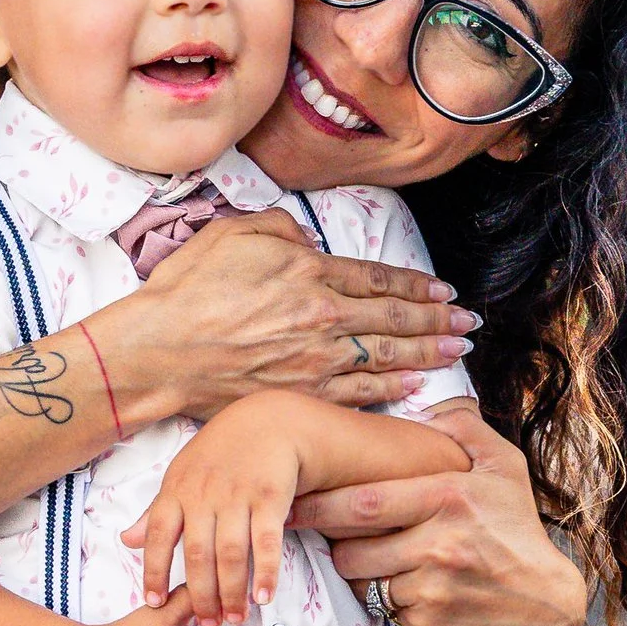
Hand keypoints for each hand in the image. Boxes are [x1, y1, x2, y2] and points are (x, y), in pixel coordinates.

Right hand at [99, 214, 472, 429]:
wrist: (159, 350)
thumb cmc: (188, 290)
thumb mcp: (233, 233)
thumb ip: (280, 229)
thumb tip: (308, 242)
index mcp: (309, 271)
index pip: (380, 278)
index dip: (418, 285)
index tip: (442, 291)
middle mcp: (323, 317)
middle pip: (396, 318)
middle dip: (439, 320)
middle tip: (468, 322)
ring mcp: (316, 361)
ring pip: (389, 357)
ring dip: (430, 353)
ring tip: (458, 351)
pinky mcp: (302, 396)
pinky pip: (361, 393)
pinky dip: (393, 389)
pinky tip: (416, 384)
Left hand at [125, 394, 302, 621]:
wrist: (268, 423)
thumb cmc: (219, 456)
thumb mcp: (180, 477)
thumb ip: (155, 513)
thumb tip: (126, 541)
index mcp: (176, 491)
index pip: (157, 536)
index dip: (152, 571)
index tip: (154, 604)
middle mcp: (204, 495)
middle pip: (197, 554)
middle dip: (200, 594)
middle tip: (206, 625)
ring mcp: (237, 496)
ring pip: (230, 554)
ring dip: (232, 591)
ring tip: (233, 618)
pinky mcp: (270, 498)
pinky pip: (266, 541)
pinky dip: (266, 572)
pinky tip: (265, 597)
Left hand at [290, 412, 585, 625]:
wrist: (546, 607)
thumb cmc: (518, 530)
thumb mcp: (505, 468)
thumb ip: (466, 429)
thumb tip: (427, 403)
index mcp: (450, 498)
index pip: (365, 502)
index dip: (322, 506)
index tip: (297, 502)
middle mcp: (440, 545)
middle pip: (351, 548)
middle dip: (334, 543)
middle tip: (334, 534)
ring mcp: (433, 589)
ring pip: (363, 581)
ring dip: (362, 572)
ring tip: (383, 559)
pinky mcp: (428, 623)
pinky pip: (384, 608)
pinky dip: (388, 598)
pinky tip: (413, 587)